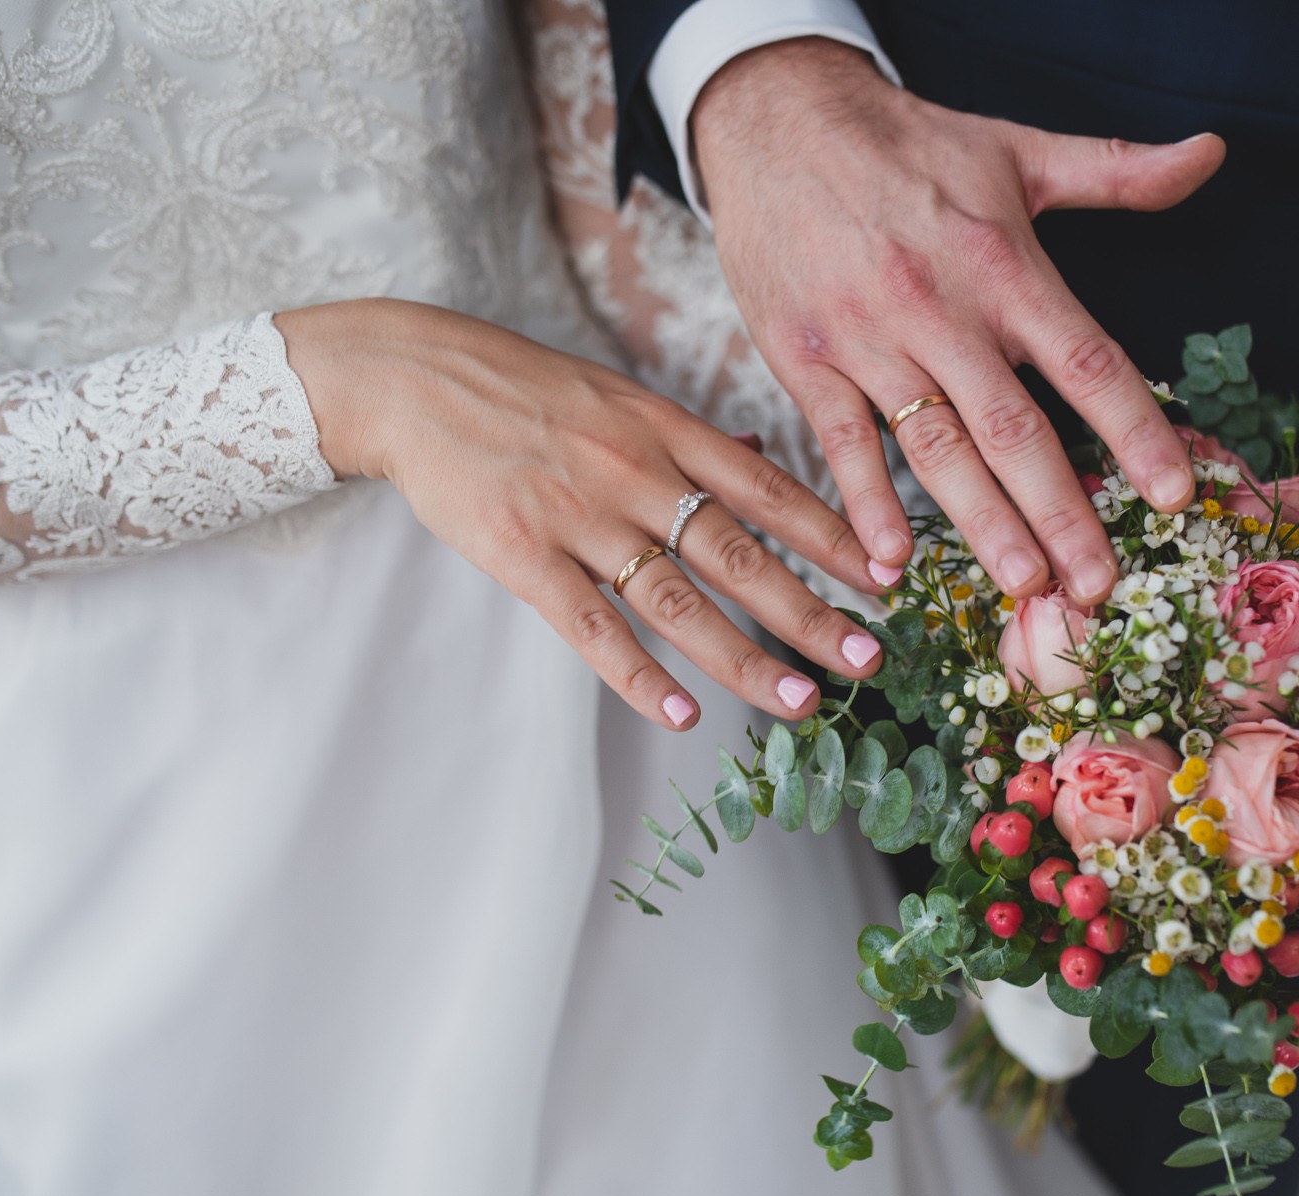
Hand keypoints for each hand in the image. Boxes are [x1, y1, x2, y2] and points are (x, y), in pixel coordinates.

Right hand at [277, 298, 882, 728]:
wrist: (412, 378)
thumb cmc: (520, 388)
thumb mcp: (617, 392)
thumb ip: (690, 434)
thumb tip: (759, 453)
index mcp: (666, 427)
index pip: (770, 489)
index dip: (833, 537)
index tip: (886, 579)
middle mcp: (636, 470)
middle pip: (740, 552)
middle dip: (811, 610)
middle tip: (868, 658)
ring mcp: (579, 513)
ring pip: (678, 598)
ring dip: (744, 656)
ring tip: (800, 701)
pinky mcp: (522, 553)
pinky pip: (591, 624)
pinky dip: (638, 674)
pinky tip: (681, 715)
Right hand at [692, 38, 1226, 604]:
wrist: (777, 119)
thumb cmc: (907, 145)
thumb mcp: (1017, 147)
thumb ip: (1116, 169)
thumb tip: (1212, 155)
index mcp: (1003, 264)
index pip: (1086, 361)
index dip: (1136, 430)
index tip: (1175, 494)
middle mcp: (940, 309)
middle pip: (1014, 427)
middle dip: (1061, 511)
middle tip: (1098, 585)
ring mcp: (868, 339)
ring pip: (935, 447)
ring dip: (981, 523)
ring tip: (1022, 586)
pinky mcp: (806, 360)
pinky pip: (842, 443)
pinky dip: (866, 505)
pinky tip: (892, 563)